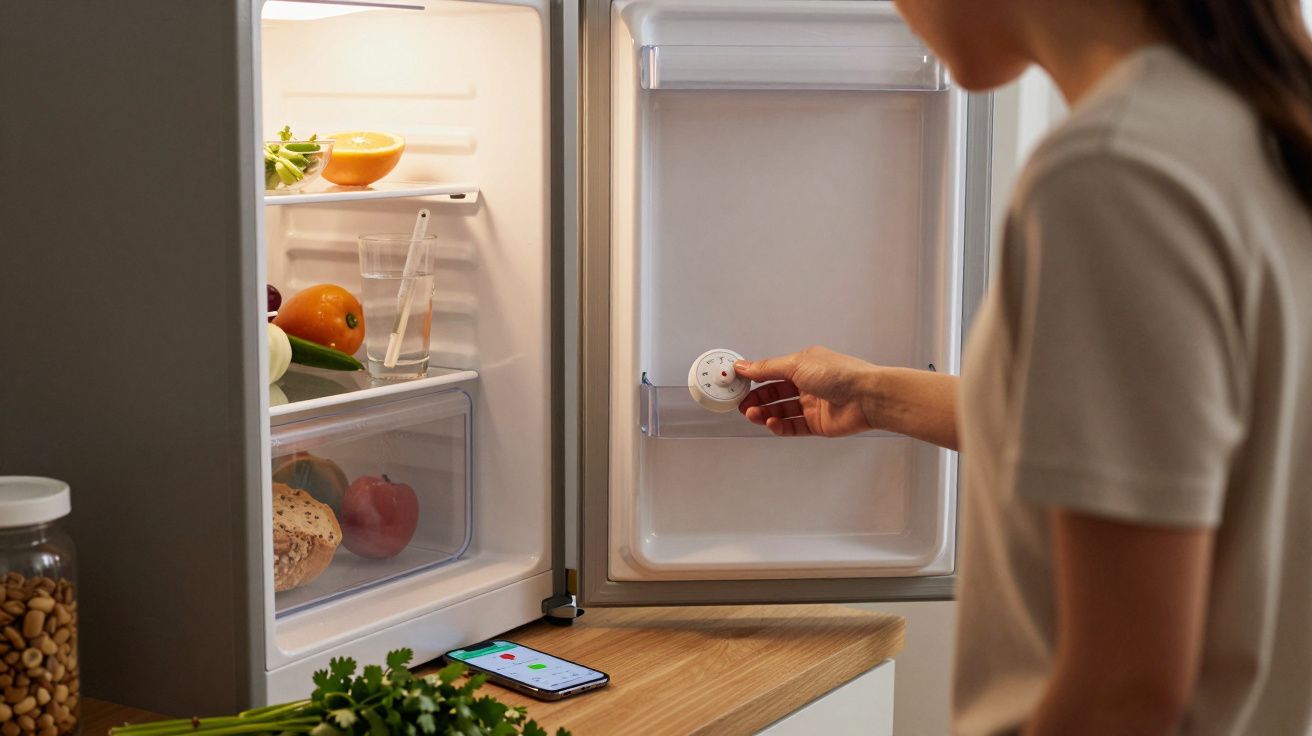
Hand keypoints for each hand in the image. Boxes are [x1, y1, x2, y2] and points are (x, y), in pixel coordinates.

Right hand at [734, 347, 879, 436]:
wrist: (866, 397)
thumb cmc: (839, 374)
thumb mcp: (797, 364)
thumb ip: (767, 368)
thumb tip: (744, 365)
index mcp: (804, 365)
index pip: (773, 372)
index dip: (755, 377)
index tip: (738, 383)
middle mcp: (808, 384)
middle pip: (775, 393)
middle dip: (757, 398)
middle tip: (741, 404)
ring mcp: (813, 405)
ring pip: (781, 411)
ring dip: (764, 413)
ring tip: (752, 414)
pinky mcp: (817, 424)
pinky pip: (793, 427)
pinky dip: (779, 426)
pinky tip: (771, 423)